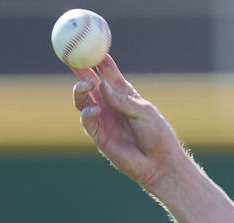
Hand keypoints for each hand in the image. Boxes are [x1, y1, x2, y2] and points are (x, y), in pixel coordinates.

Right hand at [72, 55, 183, 189]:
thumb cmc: (158, 137)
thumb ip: (123, 100)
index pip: (109, 75)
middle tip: (72, 57)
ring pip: (82, 101)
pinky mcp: (99, 136)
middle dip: (80, 70)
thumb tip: (102, 86)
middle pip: (89, 84)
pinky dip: (88, 113)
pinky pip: (86, 121)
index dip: (100, 61)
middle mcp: (111, 107)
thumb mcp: (145, 113)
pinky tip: (95, 110)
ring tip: (87, 84)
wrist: (161, 164)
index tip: (93, 47)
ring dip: (81, 90)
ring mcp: (103, 121)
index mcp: (125, 97)